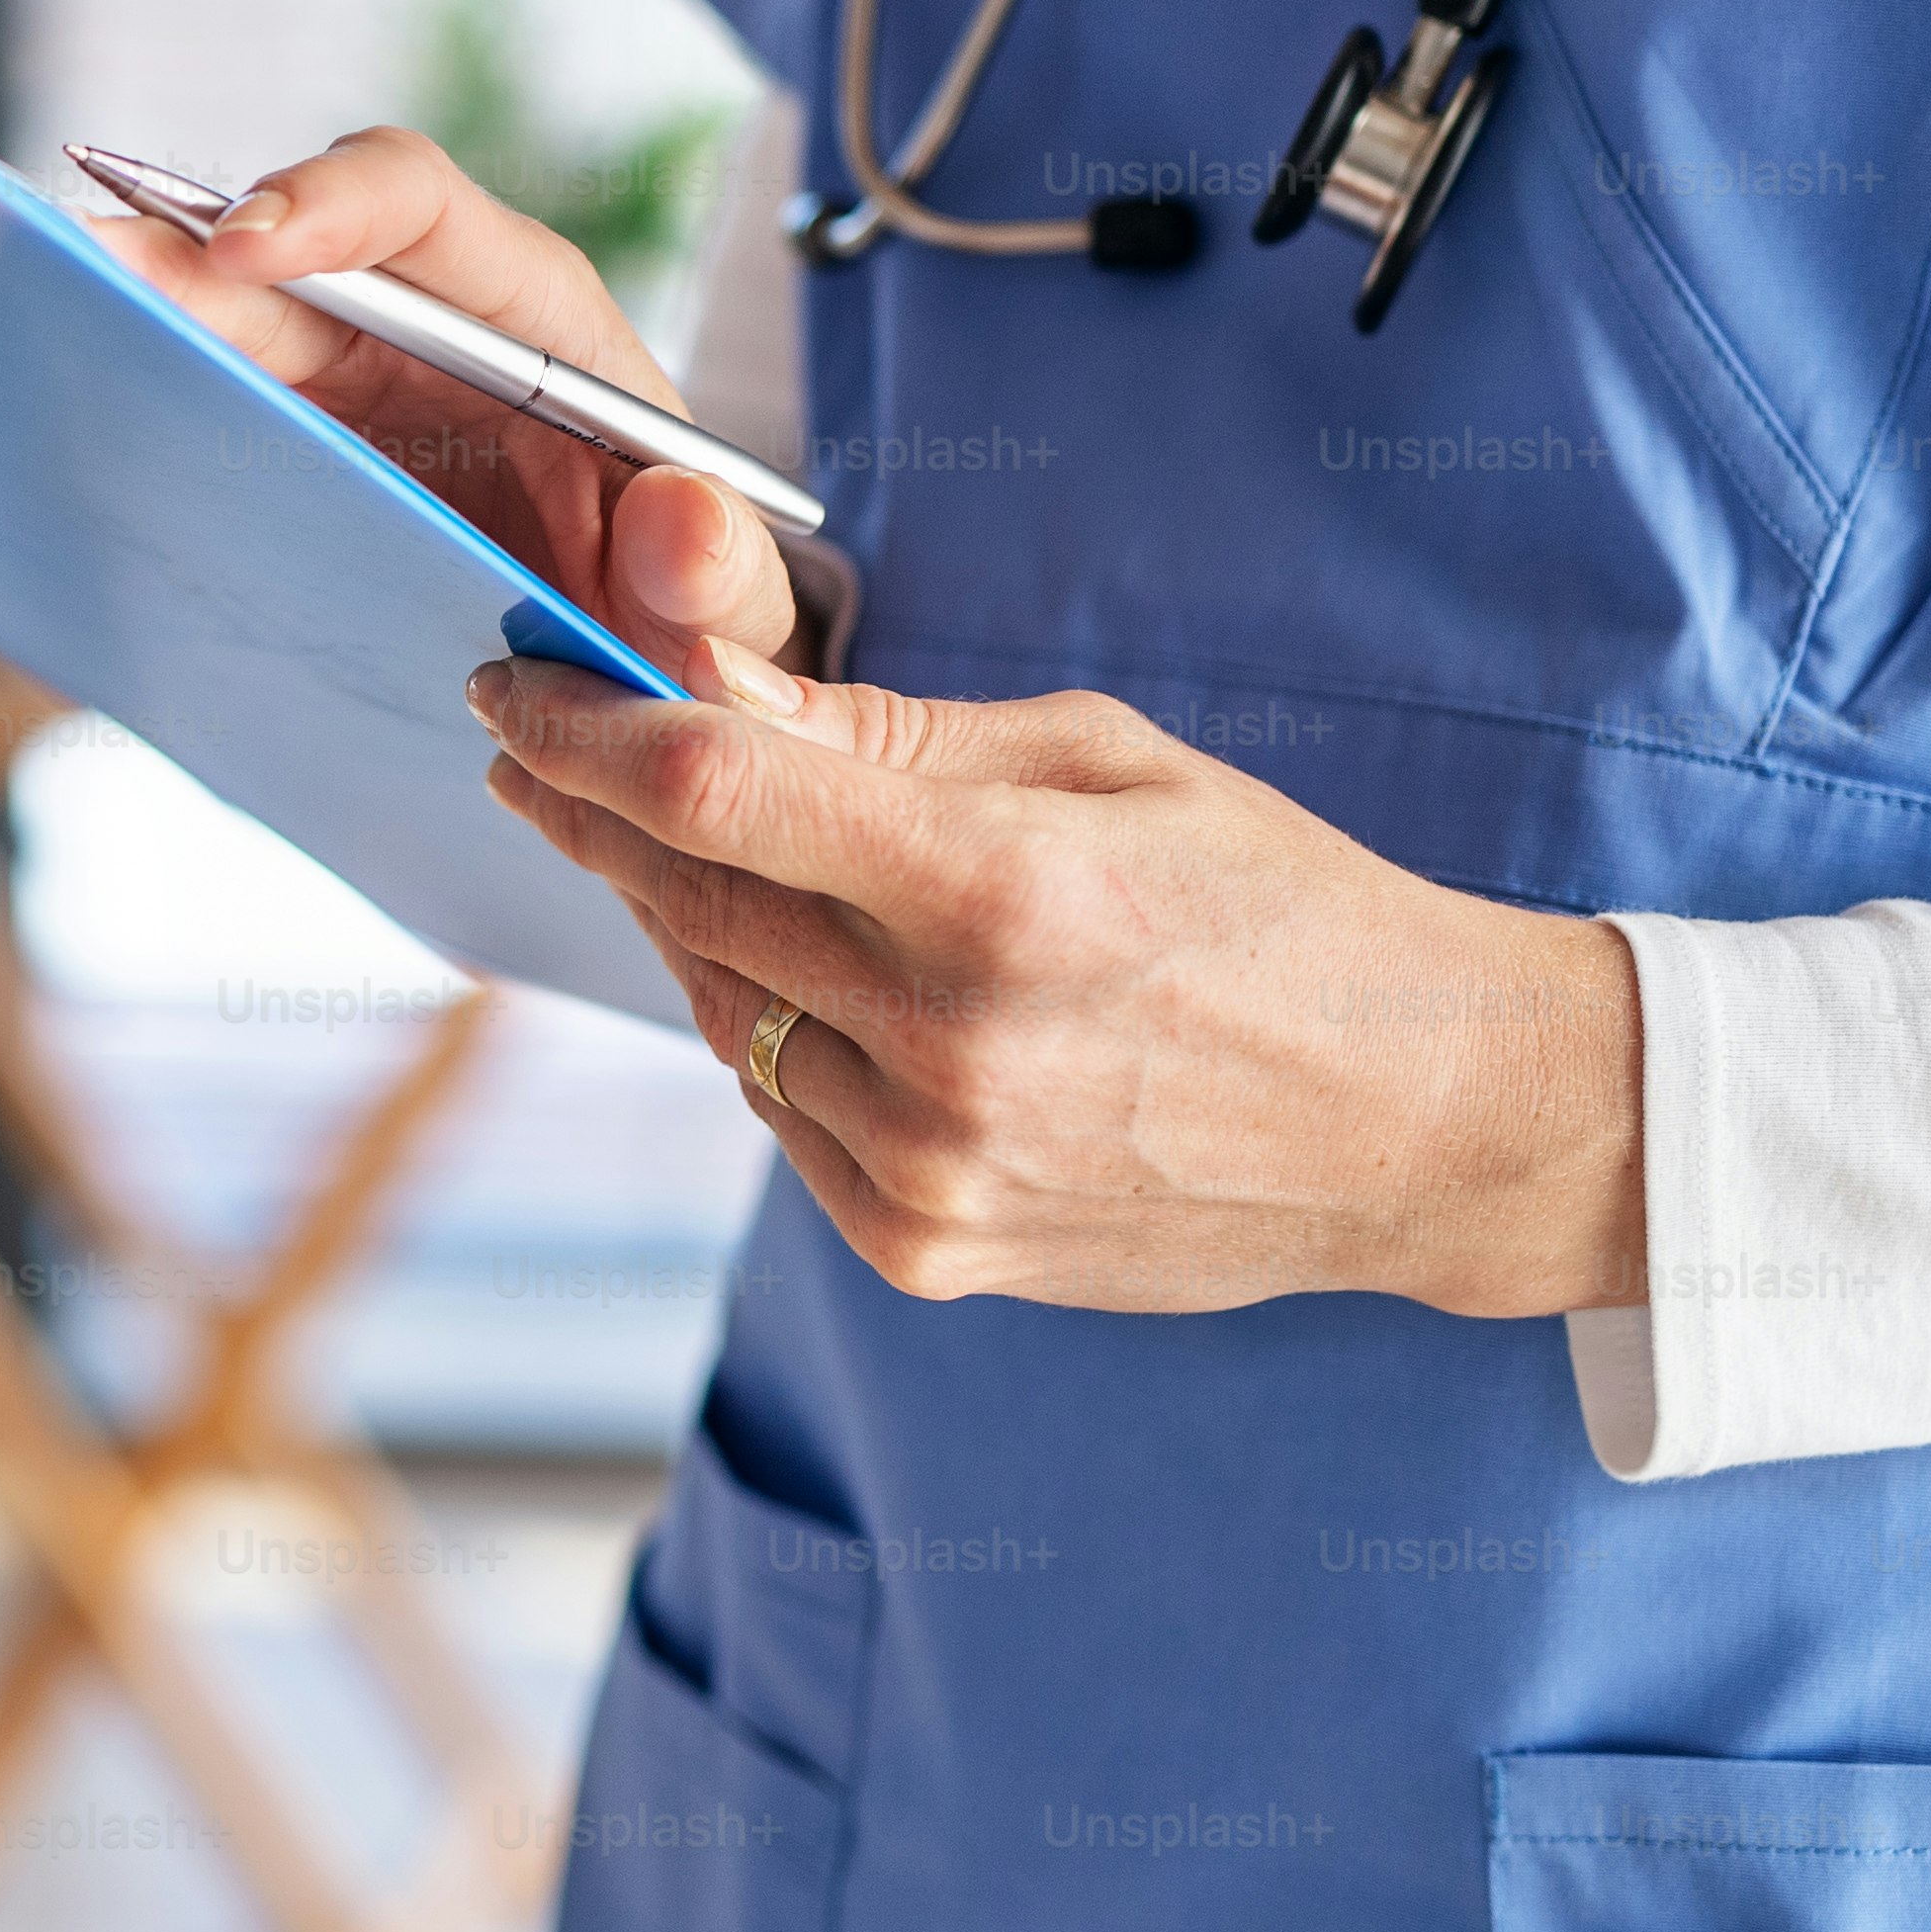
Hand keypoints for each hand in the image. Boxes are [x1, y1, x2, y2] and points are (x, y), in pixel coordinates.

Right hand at [94, 123, 802, 691]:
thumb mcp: (730, 615)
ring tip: (35, 318)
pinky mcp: (291, 436)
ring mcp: (345, 377)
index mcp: (538, 324)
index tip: (246, 240)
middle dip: (180, 252)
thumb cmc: (688, 614)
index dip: (329, 204)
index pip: (423, 209)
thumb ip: (722, 579)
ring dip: (130, 312)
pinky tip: (55, 404)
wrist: (632, 666)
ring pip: (218, 313)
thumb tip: (676, 518)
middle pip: (282, 248)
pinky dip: (129, 388)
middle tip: (84, 274)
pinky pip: (198, 390)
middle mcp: (426, 320)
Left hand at [469, 643, 1646, 1320]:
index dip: (581, 728)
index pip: (712, 792)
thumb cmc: (1277, 907)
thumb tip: (695, 686)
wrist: (1424, 1123)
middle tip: (541, 748)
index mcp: (1002, 890)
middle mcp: (950, 1042)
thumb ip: (889, 737)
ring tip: (700, 854)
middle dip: (593, 810)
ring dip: (685, 922)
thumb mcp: (1104, 764)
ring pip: (717, 1009)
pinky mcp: (925, 1248)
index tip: (507, 683)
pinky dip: (762, 1030)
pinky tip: (800, 976)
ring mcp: (931, 1163)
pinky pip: (775, 1109)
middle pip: (687, 897)